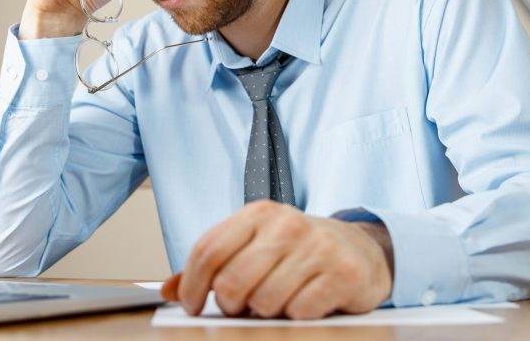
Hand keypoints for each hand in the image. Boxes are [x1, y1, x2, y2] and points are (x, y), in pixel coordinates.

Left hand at [161, 201, 393, 319]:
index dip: (192, 285)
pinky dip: (295, 315)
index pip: (208, 250)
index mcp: (258, 213)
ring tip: (276, 299)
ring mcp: (317, 248)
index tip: (191, 304)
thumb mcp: (253, 244)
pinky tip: (302, 302)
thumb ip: (212, 265)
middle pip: (232, 281)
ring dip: (265, 311)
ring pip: (265, 301)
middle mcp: (287, 225)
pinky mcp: (342, 274)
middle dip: (230, 304)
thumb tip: (169, 289)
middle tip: (239, 306)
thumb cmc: (297, 249)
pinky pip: (299, 312)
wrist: (360, 248)